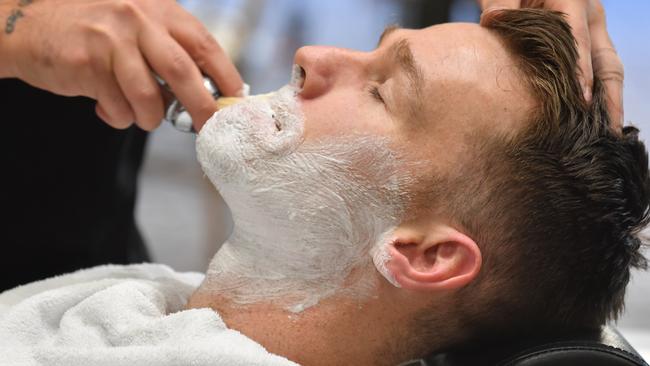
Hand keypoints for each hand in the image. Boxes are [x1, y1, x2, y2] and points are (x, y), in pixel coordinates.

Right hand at [0, 0, 242, 130]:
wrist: (30, 27)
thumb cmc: (95, 34)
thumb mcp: (138, 28)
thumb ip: (170, 52)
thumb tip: (207, 95)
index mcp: (159, 9)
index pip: (204, 44)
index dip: (225, 75)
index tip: (236, 100)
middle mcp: (138, 17)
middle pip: (183, 72)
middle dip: (201, 107)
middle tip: (207, 127)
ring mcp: (111, 39)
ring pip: (149, 98)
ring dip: (148, 118)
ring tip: (138, 115)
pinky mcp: (87, 62)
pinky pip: (118, 108)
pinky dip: (118, 117)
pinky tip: (106, 106)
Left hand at [477, 0, 623, 127]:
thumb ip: (501, 5)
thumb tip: (490, 21)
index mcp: (573, 0)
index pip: (580, 41)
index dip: (582, 72)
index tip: (583, 100)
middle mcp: (590, 17)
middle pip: (607, 61)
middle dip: (611, 97)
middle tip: (610, 130)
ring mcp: (592, 30)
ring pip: (607, 68)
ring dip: (609, 100)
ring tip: (608, 133)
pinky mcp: (586, 42)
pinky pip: (597, 70)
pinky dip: (597, 95)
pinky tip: (592, 121)